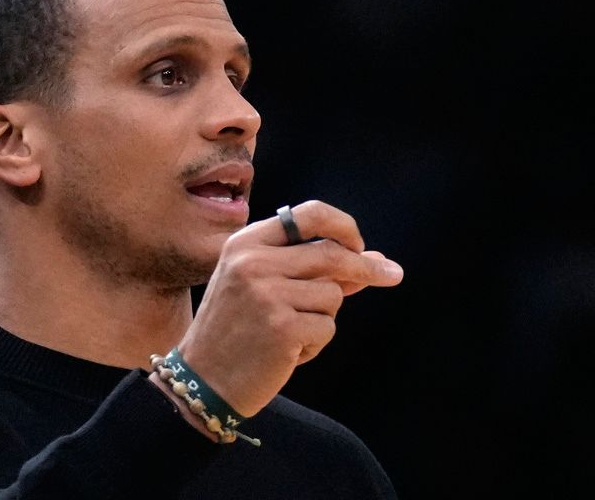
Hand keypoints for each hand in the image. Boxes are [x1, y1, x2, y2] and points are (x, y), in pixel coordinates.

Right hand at [177, 200, 402, 417]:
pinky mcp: (282, 327)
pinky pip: (327, 328)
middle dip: (366, 268)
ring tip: (289, 333)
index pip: (309, 214)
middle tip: (392, 274)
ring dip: (322, 318)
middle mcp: (253, 262)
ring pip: (332, 296)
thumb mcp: (263, 287)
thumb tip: (373, 259)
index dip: (343, 225)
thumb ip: (311, 270)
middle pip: (332, 254)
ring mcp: (267, 294)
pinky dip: (315, 343)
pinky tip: (285, 352)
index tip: (360, 243)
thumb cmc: (235, 331)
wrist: (202, 379)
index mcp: (245, 243)